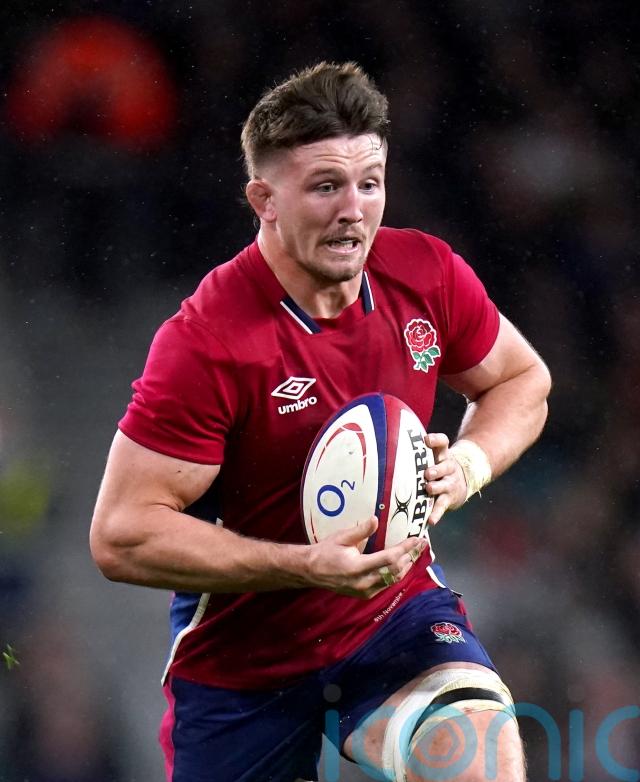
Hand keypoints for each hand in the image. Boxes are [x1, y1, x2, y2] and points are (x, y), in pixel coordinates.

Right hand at [306, 516, 428, 598]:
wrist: (312, 571)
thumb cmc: (325, 551)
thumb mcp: (341, 537)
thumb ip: (360, 531)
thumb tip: (376, 520)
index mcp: (357, 567)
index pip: (389, 559)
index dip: (405, 549)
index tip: (417, 539)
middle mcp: (364, 582)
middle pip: (395, 571)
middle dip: (411, 556)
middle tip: (422, 544)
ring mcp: (365, 591)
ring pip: (393, 580)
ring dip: (407, 566)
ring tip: (416, 552)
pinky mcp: (365, 594)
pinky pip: (386, 585)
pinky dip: (397, 574)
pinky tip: (402, 564)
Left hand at [424, 433, 467, 524]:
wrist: (461, 482)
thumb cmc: (438, 467)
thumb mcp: (433, 456)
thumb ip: (417, 452)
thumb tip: (387, 446)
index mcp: (442, 454)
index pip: (443, 442)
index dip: (436, 440)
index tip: (427, 440)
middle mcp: (449, 467)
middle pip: (446, 465)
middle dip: (436, 469)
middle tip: (427, 473)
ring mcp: (450, 483)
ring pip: (445, 485)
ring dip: (436, 487)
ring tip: (429, 489)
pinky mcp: (449, 498)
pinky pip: (442, 506)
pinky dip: (436, 513)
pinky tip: (430, 520)